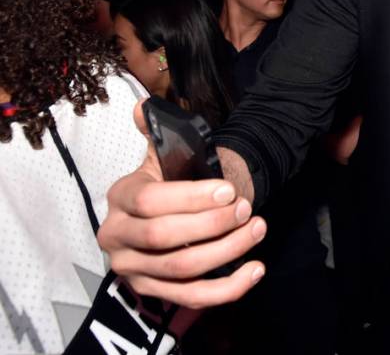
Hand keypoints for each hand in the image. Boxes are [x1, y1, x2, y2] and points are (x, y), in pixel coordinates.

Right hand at [97, 100, 267, 308]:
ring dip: (227, 250)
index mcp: (120, 198)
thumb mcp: (164, 155)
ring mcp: (134, 269)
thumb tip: (142, 106)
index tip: (229, 190)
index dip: (192, 197)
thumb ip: (156, 132)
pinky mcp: (154, 292)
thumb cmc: (173, 182)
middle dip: (212, 224)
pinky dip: (228, 288)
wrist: (174, 211)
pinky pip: (192, 297)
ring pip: (182, 269)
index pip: (150, 201)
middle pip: (164, 237)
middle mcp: (117, 237)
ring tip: (258, 228)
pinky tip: (256, 269)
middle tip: (247, 209)